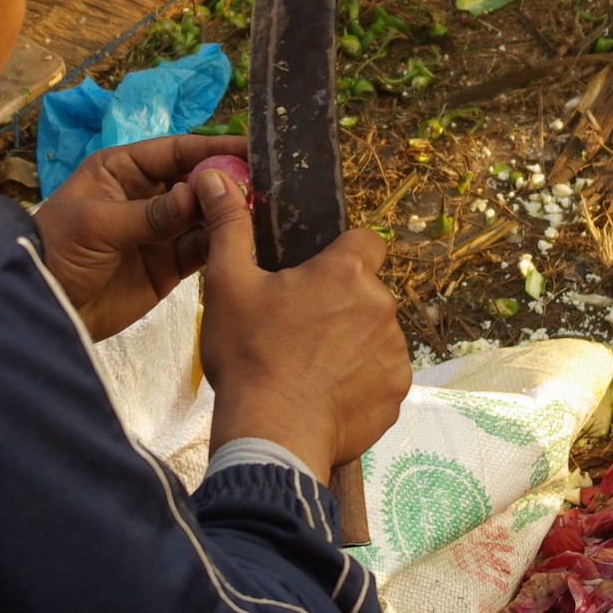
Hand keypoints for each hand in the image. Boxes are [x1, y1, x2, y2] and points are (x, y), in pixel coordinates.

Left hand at [32, 134, 244, 341]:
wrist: (45, 308)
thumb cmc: (58, 251)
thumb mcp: (97, 225)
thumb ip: (149, 213)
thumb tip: (197, 194)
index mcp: (124, 170)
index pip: (176, 151)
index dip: (213, 149)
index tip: (251, 150)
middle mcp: (147, 194)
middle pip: (197, 181)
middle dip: (228, 182)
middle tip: (267, 186)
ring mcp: (160, 231)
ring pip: (205, 215)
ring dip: (230, 214)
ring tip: (265, 213)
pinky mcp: (169, 265)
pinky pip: (202, 249)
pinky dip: (223, 245)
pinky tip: (246, 241)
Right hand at [194, 169, 410, 481]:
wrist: (270, 435)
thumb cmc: (249, 358)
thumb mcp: (228, 284)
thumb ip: (229, 226)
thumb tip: (216, 178)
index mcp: (346, 272)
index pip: (365, 240)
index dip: (341, 254)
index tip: (314, 276)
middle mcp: (381, 306)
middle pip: (366, 291)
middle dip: (340, 304)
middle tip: (298, 328)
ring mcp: (394, 352)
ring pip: (375, 334)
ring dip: (351, 343)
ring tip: (309, 366)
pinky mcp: (396, 392)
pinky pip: (381, 376)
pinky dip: (359, 382)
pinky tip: (325, 393)